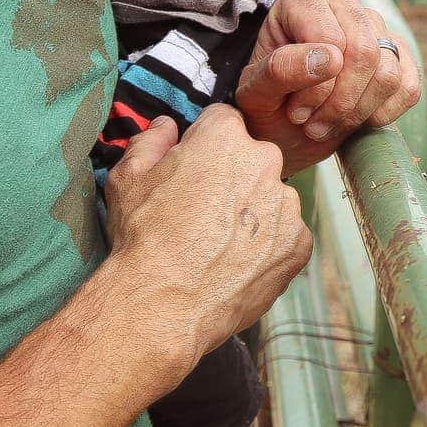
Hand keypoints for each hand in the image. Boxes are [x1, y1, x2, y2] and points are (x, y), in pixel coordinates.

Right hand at [101, 110, 311, 377]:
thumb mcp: (127, 178)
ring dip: (254, 211)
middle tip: (205, 211)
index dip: (205, 145)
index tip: (194, 169)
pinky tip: (238, 263)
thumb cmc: (142, 237)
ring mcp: (286, 204)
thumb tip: (167, 125)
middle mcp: (265, 162)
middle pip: (254, 159)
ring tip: (220, 244)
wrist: (163, 304)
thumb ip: (150, 140)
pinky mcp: (299, 243)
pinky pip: (286, 235)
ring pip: (272, 198)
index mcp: (225, 138)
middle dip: (234, 176)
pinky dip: (268, 246)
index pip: (224, 122)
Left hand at [233, 0, 421, 174]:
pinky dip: (383, 115)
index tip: (295, 111)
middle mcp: (343, 4)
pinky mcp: (399, 55)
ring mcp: (375, 28)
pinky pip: (408, 87)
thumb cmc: (265, 104)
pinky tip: (356, 121)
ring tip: (326, 125)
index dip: (317, 84)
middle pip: (364, 52)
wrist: (284, 128)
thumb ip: (281, 69)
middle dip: (339, 102)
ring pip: (388, 73)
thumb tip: (331, 57)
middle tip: (311, 125)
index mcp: (302, 0)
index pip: (332, 38)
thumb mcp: (255, 92)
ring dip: (356, 113)